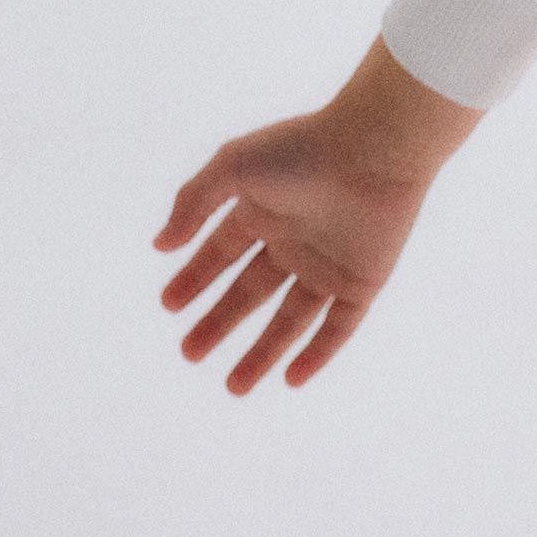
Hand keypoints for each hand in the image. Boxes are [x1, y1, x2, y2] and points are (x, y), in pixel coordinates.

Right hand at [154, 39, 482, 393]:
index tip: (168, 305)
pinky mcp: (363, 280)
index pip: (223, 250)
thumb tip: (160, 245)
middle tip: (188, 353)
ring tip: (232, 388)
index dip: (196, 277)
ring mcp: (330, 261)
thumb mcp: (234, 165)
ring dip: (262, 352)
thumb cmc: (304, 147)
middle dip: (219, 322)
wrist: (377, 147)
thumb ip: (192, 201)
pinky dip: (318, 353)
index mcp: (267, 207)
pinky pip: (339, 325)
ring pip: (292, 318)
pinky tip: (291, 380)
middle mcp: (297, 237)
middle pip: (252, 290)